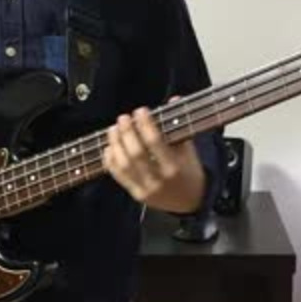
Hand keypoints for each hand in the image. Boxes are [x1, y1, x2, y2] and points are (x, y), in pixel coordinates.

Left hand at [103, 97, 205, 213]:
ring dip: (116, 144)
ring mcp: (146, 189)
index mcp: (174, 167)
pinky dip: (111, 161)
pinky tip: (109, 147)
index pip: (155, 142)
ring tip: (114, 129)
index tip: (141, 111)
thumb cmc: (190, 171)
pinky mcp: (137, 195)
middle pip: (136, 153)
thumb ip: (179, 125)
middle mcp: (159, 180)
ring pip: (124, 165)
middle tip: (123, 118)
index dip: (145, 124)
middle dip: (127, 132)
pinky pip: (119, 177)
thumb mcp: (189, 149)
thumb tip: (173, 99)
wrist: (191, 201)